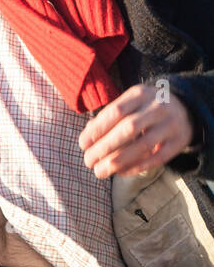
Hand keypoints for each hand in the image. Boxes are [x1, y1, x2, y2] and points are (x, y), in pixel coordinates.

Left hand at [78, 84, 194, 178]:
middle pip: (129, 128)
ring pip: (143, 145)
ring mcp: (171, 124)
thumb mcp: (129, 103)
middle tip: (88, 161)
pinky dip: (137, 167)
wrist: (184, 108)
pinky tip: (120, 172)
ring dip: (118, 161)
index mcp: (141, 94)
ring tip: (100, 171)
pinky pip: (157, 158)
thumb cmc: (144, 108)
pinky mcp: (180, 141)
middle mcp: (158, 107)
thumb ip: (108, 117)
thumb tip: (87, 137)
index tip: (82, 144)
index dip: (97, 129)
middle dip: (105, 147)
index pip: (116, 111)